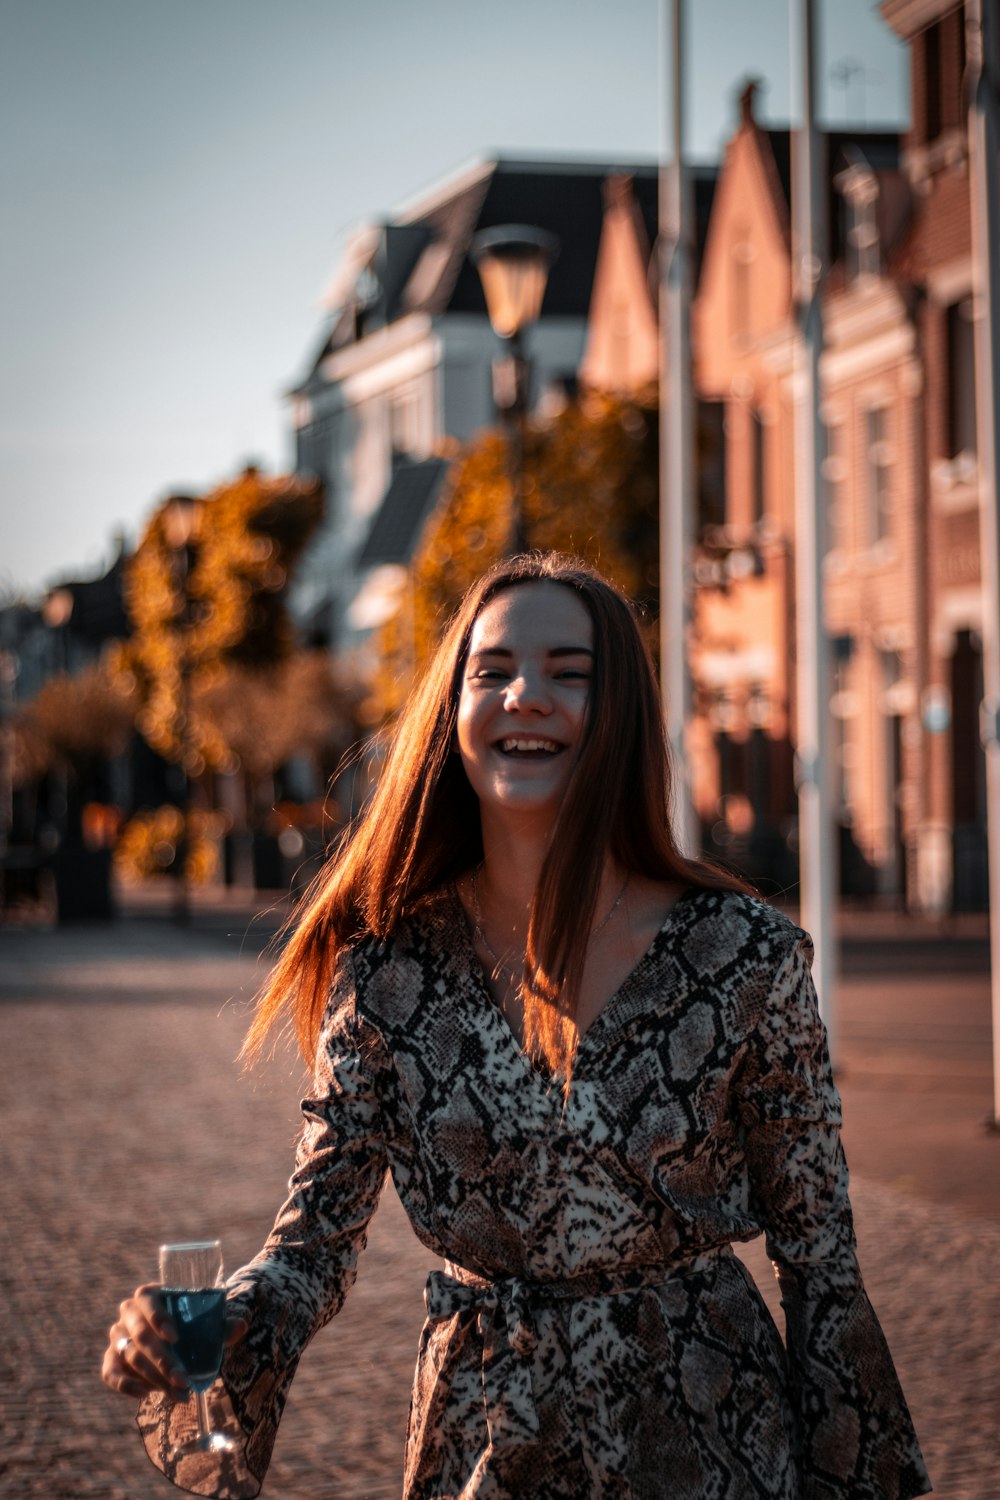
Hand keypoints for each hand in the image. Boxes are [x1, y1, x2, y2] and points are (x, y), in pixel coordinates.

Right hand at [101, 1283, 248, 1400]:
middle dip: (162, 1361)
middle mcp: (128, 1312)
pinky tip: (147, 1395)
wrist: (177, 1337)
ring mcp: (118, 1336)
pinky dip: (126, 1385)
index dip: (158, 1317)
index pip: (147, 1300)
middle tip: (183, 1380)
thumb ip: (224, 1324)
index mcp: (150, 1294)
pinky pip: (110, 1373)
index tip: (176, 1337)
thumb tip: (240, 1326)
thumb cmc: (193, 1323)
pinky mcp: (112, 1359)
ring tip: (179, 1394)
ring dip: (154, 1378)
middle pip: (140, 1335)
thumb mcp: (209, 1321)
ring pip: (131, 1357)